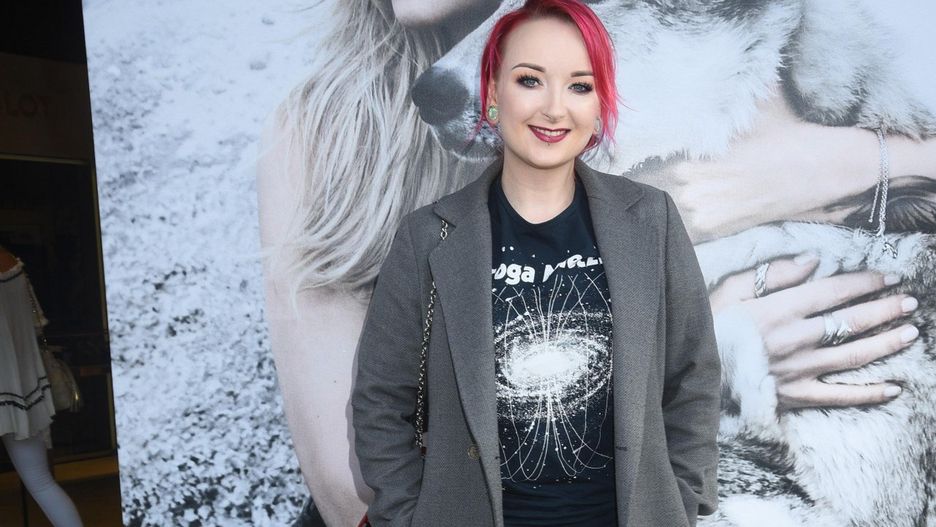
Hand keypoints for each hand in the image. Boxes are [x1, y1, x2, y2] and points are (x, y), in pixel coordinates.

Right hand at [710, 254, 917, 410]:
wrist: (690, 371)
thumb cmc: (709, 326)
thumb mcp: (731, 290)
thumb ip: (773, 274)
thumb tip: (812, 262)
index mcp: (779, 308)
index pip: (833, 291)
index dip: (865, 283)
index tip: (888, 277)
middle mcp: (794, 338)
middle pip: (850, 322)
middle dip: (885, 310)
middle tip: (910, 302)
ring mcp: (798, 369)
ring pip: (853, 355)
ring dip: (885, 343)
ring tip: (910, 333)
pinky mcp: (795, 395)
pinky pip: (839, 395)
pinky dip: (868, 393)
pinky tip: (893, 388)